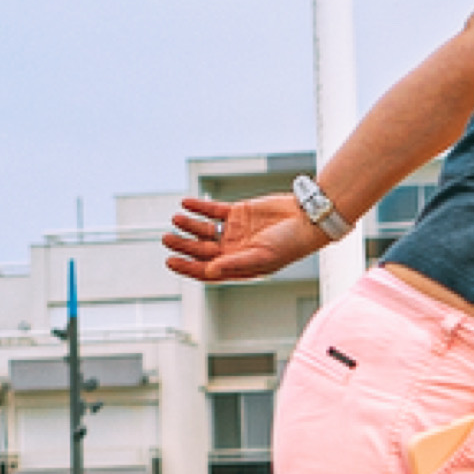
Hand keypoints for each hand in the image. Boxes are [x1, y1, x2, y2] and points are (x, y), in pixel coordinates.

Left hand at [162, 193, 336, 285]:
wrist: (307, 219)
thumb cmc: (290, 244)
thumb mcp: (262, 257)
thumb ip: (234, 263)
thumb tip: (209, 270)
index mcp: (237, 266)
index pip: (206, 270)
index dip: (187, 267)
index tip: (170, 261)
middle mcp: (233, 251)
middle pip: (200, 249)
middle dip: (183, 244)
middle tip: (166, 238)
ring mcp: (234, 231)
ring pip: (203, 229)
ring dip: (188, 225)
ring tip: (176, 218)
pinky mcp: (238, 213)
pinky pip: (213, 210)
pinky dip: (199, 206)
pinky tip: (186, 203)